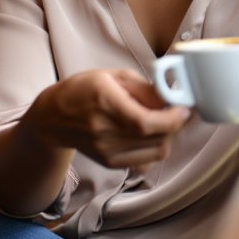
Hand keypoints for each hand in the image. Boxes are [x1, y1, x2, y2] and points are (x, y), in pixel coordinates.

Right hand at [25, 69, 189, 168]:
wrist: (54, 118)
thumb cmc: (83, 90)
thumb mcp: (113, 76)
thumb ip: (144, 88)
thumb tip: (171, 98)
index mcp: (105, 102)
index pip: (146, 122)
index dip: (172, 119)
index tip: (184, 109)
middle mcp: (104, 130)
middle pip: (156, 138)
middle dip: (175, 124)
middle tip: (176, 111)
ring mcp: (107, 150)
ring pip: (157, 151)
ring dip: (168, 136)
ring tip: (161, 121)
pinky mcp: (110, 162)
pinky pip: (147, 160)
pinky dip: (155, 147)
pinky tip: (148, 134)